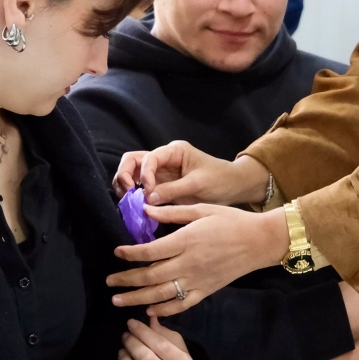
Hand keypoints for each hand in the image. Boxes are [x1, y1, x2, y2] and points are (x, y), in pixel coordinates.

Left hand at [108, 205, 287, 316]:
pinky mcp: (206, 291)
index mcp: (186, 241)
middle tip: (109, 282)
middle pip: (150, 276)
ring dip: (137, 298)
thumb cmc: (230, 220)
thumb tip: (145, 209)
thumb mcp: (201, 209)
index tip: (116, 252)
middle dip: (126, 280)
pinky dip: (164, 310)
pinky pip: (182, 304)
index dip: (130, 253)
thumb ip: (172, 211)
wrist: (259, 241)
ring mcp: (197, 280)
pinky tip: (149, 311)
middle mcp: (189, 263)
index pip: (150, 251)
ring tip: (118, 300)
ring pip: (161, 294)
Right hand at [113, 143, 268, 207]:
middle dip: (125, 175)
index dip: (144, 174)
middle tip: (127, 194)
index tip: (148, 191)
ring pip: (133, 174)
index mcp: (174, 152)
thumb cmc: (220, 180)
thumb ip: (172, 190)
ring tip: (128, 201)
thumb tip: (146, 199)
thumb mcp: (198, 184)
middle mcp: (163, 160)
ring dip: (126, 186)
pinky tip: (135, 207)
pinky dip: (134, 196)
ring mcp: (160, 173)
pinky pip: (142, 189)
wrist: (234, 188)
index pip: (149, 158)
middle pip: (133, 161)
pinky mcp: (161, 187)